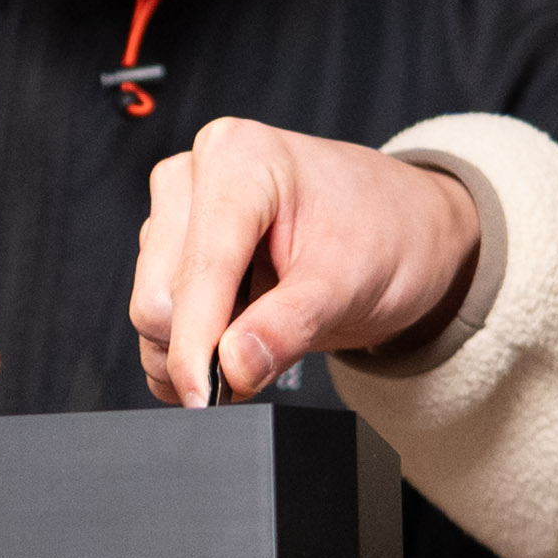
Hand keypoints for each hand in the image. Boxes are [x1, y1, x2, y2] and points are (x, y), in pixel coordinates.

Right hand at [130, 122, 480, 407]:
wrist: (405, 229)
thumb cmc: (385, 233)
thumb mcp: (351, 281)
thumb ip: (288, 325)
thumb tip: (231, 366)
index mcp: (239, 158)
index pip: (200, 268)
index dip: (196, 343)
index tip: (206, 399)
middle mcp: (195, 177)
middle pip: (159, 294)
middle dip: (200, 347)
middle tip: (263, 361)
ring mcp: (179, 212)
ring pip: (152, 311)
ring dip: (196, 349)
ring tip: (264, 335)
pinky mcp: (173, 247)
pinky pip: (157, 319)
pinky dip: (191, 348)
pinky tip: (238, 339)